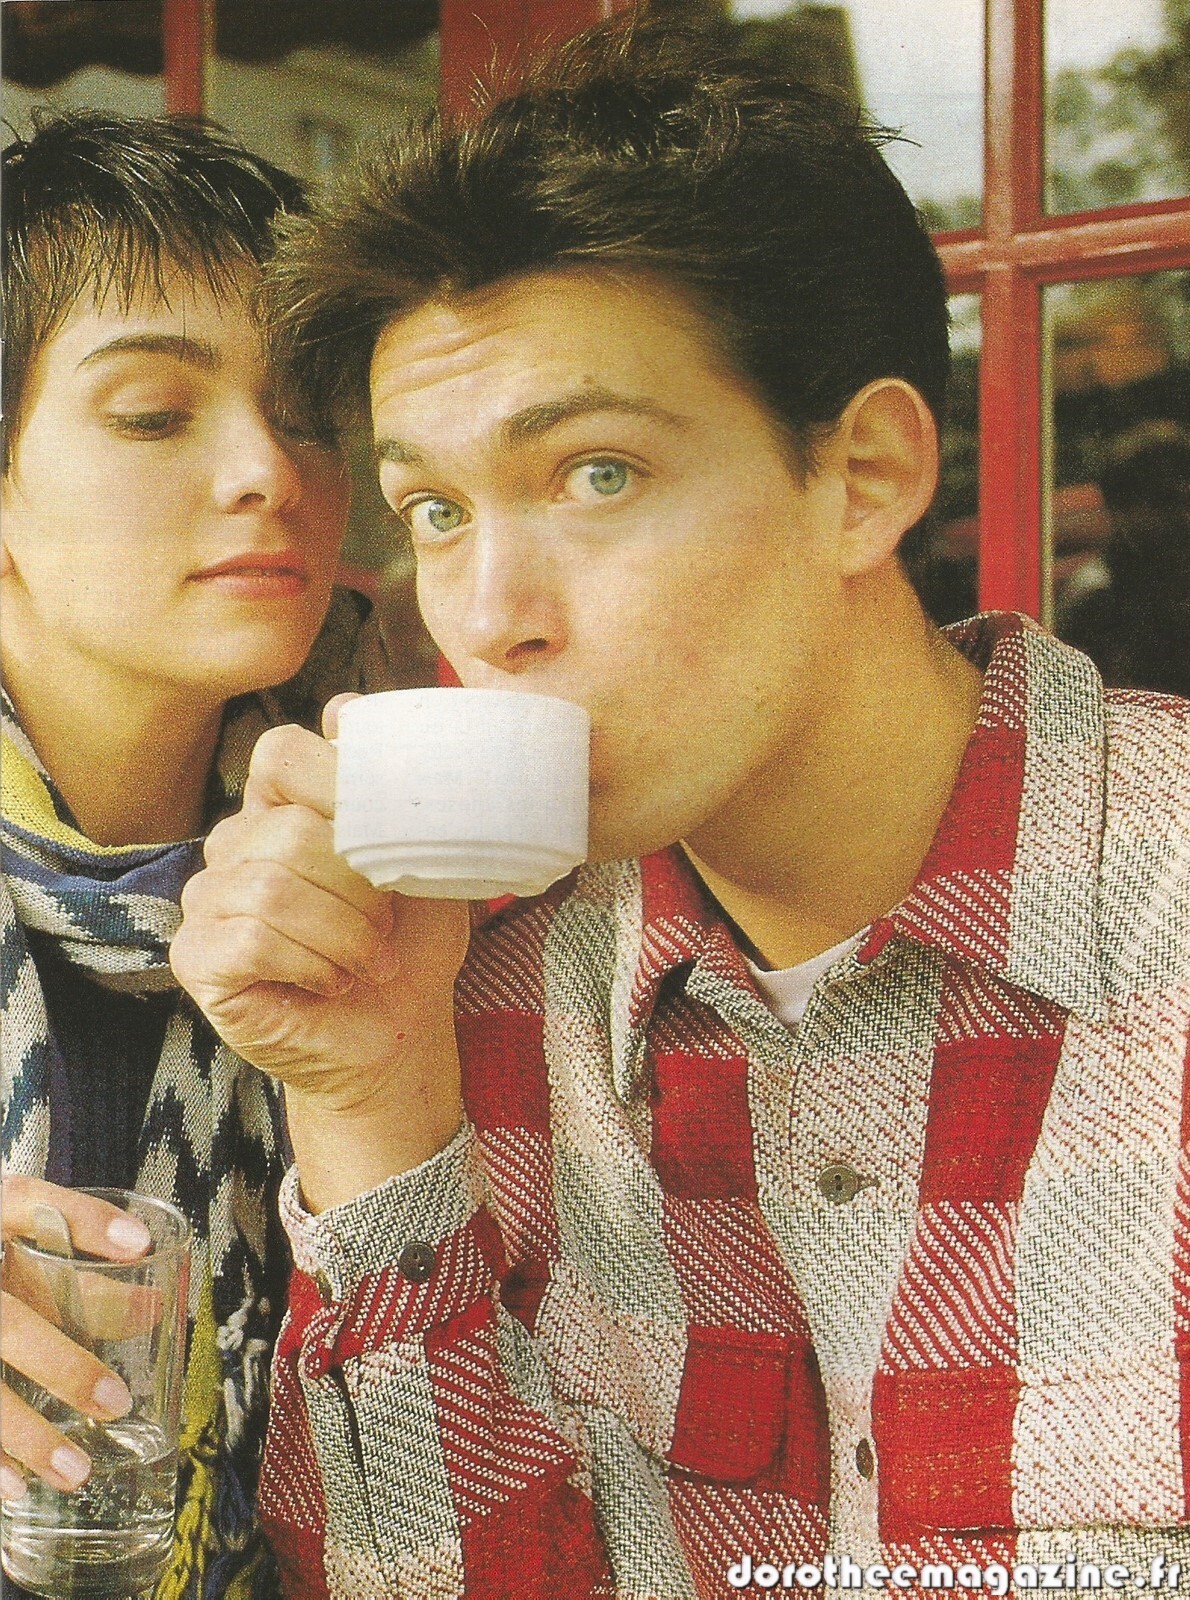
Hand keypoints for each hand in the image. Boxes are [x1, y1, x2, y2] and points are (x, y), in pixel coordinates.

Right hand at [0, 1177, 150, 1500]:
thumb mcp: (20, 1247)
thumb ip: (84, 1272)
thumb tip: (157, 1306)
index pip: (24, 1202)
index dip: (83, 1219)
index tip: (142, 1242)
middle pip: (7, 1324)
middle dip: (61, 1367)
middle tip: (118, 1404)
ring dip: (24, 1433)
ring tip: (76, 1473)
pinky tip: (15, 1489)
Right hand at [170, 699, 469, 1206]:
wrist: (397, 1035)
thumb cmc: (409, 943)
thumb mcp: (421, 854)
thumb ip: (390, 783)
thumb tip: (346, 709)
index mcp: (284, 805)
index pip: (283, 753)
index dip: (339, 788)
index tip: (386, 845)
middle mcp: (235, 842)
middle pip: (289, 829)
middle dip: (359, 889)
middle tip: (386, 928)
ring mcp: (207, 899)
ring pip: (271, 887)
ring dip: (342, 934)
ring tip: (367, 961)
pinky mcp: (196, 957)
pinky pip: (248, 939)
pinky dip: (312, 966)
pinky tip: (330, 984)